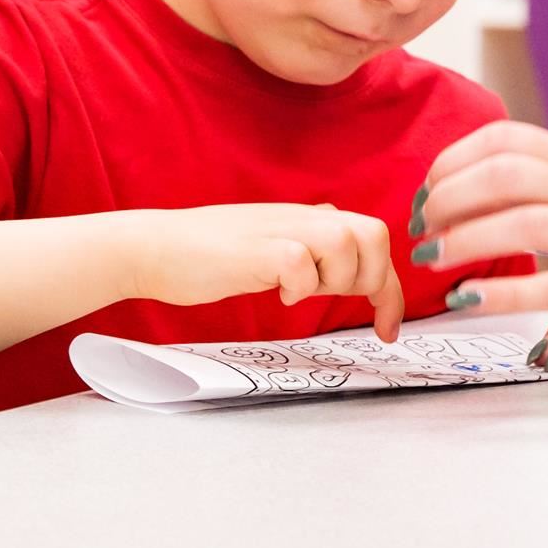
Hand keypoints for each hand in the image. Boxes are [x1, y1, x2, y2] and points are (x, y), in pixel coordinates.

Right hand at [126, 203, 404, 340]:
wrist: (155, 247)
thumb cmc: (211, 254)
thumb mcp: (274, 243)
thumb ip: (310, 243)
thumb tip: (343, 251)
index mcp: (311, 219)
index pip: (375, 239)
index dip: (391, 287)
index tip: (388, 328)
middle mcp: (303, 218)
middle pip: (375, 234)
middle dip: (371, 279)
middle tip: (337, 302)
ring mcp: (281, 230)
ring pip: (346, 243)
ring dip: (335, 279)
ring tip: (300, 293)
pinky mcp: (258, 250)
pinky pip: (301, 264)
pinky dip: (299, 286)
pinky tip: (278, 294)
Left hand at [414, 124, 547, 368]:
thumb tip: (496, 226)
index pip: (506, 139)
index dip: (455, 159)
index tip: (429, 186)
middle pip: (504, 173)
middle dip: (448, 197)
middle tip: (422, 226)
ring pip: (522, 222)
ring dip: (465, 239)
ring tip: (434, 260)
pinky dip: (502, 294)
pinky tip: (469, 302)